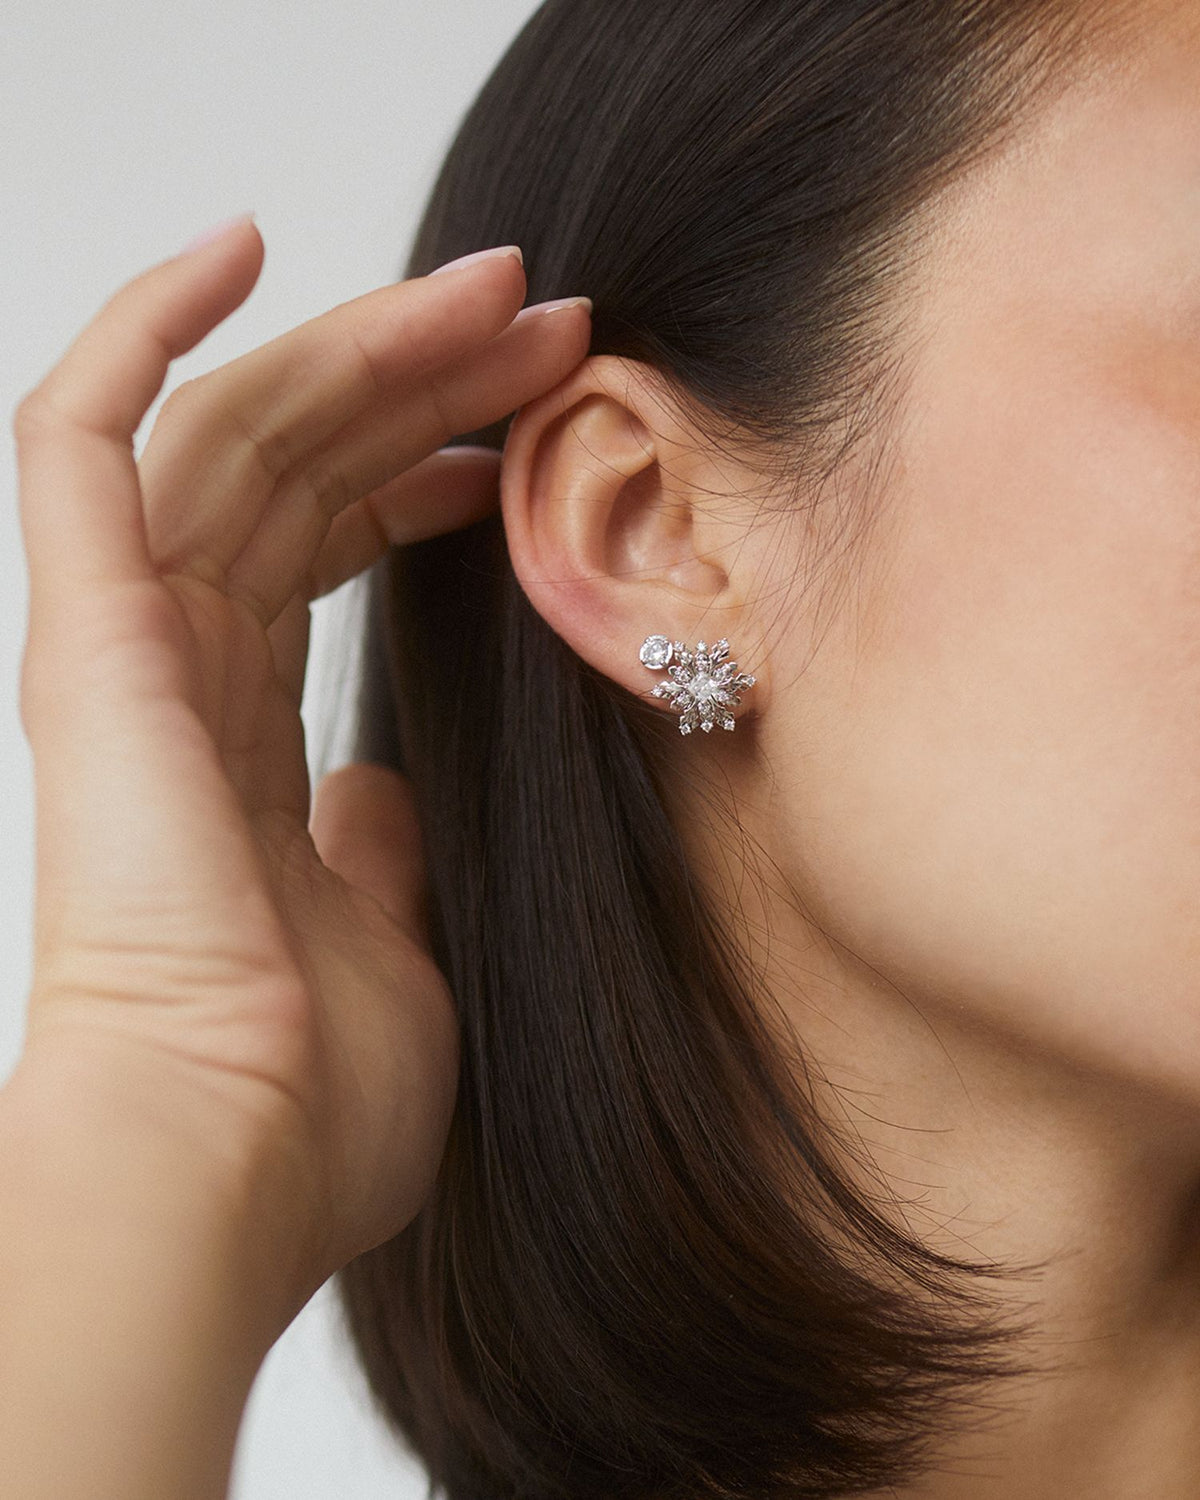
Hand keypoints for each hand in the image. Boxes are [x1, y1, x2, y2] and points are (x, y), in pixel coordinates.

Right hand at [10, 219, 591, 1328]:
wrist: (230, 1156)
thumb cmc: (308, 1095)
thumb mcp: (393, 943)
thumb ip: (376, 852)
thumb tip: (378, 790)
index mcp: (244, 738)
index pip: (327, 547)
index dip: (428, 471)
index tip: (534, 436)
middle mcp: (181, 672)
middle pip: (302, 467)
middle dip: (428, 380)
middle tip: (552, 320)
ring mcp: (127, 643)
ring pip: (236, 431)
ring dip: (361, 345)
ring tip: (495, 293)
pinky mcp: (85, 635)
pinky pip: (76, 441)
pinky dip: (142, 330)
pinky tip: (241, 245)